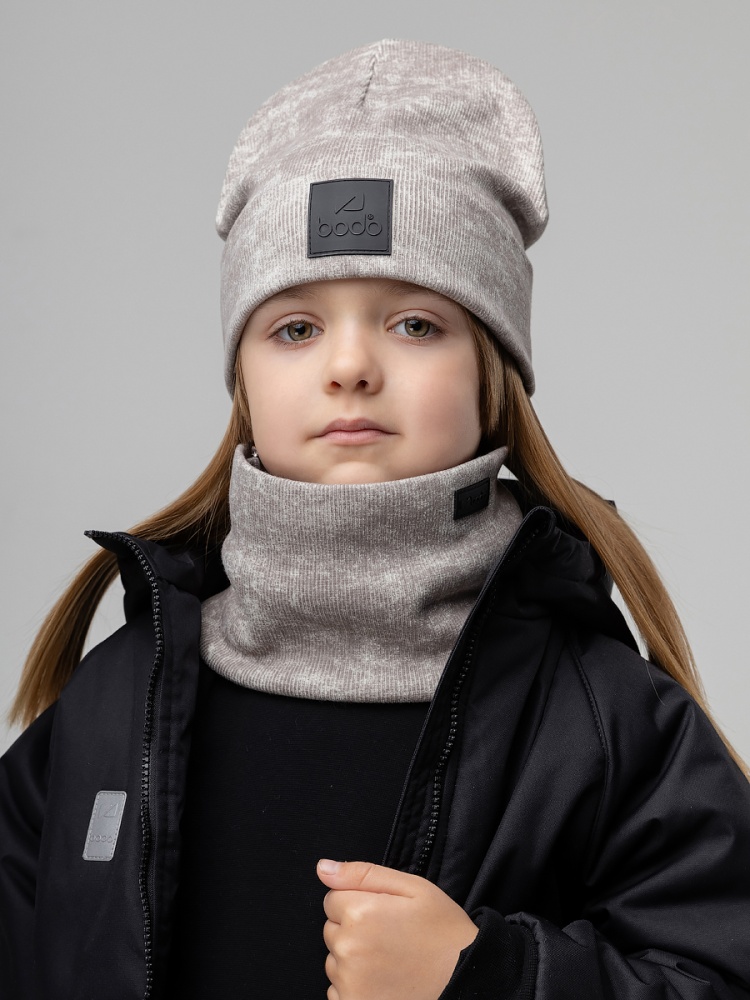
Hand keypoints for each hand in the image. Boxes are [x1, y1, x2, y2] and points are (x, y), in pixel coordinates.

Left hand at [316, 858, 478, 999]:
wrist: (467, 981)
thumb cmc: (443, 932)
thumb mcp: (413, 888)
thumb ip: (363, 874)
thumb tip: (323, 868)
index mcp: (360, 913)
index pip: (332, 899)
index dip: (359, 902)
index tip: (384, 914)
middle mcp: (348, 949)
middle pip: (332, 930)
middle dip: (354, 930)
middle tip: (391, 937)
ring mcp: (349, 983)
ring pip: (335, 960)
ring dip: (354, 959)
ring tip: (391, 961)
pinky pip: (338, 990)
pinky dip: (355, 987)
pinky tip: (384, 983)